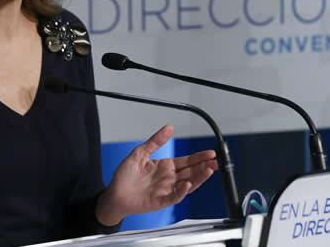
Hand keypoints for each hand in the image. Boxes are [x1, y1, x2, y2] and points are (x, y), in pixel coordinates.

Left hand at [96, 124, 217, 225]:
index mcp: (165, 167)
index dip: (199, 157)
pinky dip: (181, 192)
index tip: (210, 153)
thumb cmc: (124, 176)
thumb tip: (169, 127)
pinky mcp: (160, 201)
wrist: (114, 194)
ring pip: (187, 184)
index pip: (186, 161)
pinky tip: (187, 185)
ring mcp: (165, 190)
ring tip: (209, 170)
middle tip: (215, 162)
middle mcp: (168, 179)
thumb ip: (156, 140)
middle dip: (204, 167)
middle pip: (190, 172)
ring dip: (198, 178)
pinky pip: (173, 197)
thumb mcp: (140, 152)